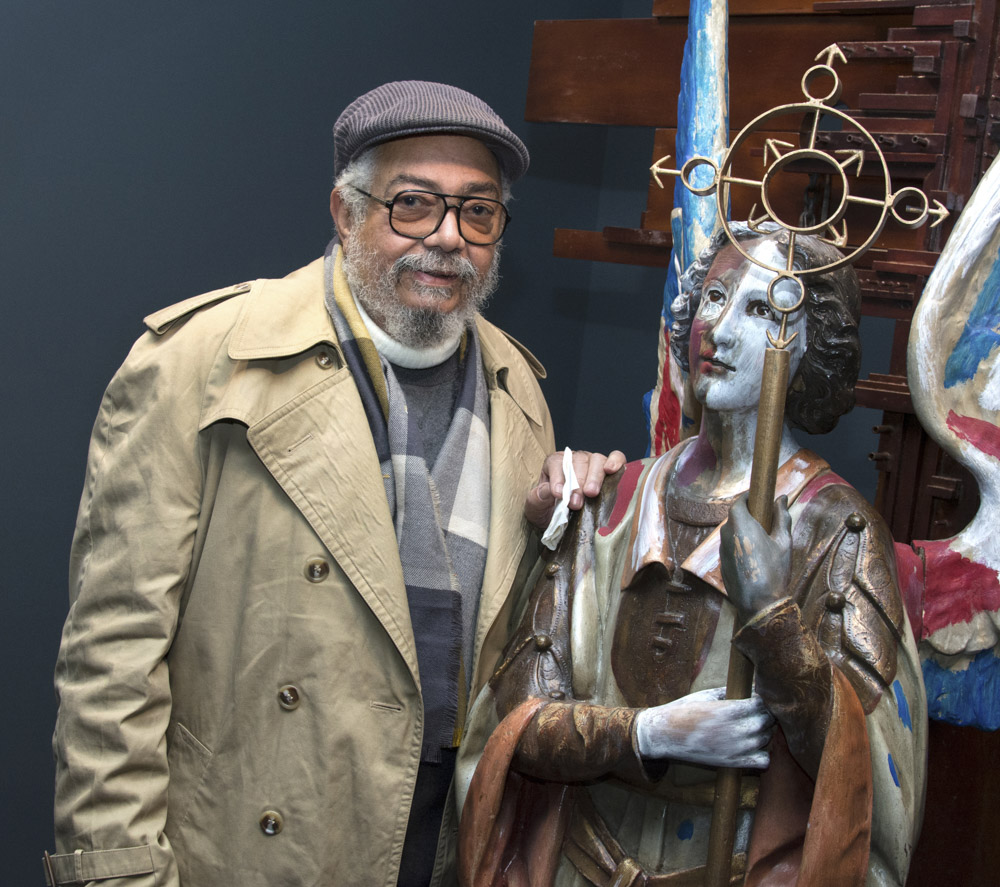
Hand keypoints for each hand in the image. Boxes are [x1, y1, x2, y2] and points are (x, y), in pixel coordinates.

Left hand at [524, 449, 626, 528]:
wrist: (564, 520)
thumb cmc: (549, 510)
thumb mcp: (536, 508)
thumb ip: (538, 498)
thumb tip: (548, 490)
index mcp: (554, 464)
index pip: (556, 464)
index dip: (558, 478)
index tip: (560, 495)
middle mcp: (574, 459)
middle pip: (578, 462)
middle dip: (576, 484)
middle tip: (575, 503)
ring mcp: (592, 462)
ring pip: (596, 460)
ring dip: (594, 477)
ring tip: (591, 493)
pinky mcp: (609, 469)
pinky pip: (616, 457)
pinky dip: (616, 461)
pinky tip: (611, 470)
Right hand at [635, 687, 773, 768]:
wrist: (666, 735)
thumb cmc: (684, 711)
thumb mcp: (706, 695)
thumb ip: (730, 692)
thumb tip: (749, 688)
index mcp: (730, 710)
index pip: (762, 704)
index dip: (760, 701)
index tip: (753, 700)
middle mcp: (736, 730)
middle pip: (767, 721)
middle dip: (764, 715)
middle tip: (753, 713)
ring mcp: (737, 749)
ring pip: (766, 739)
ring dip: (762, 732)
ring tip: (749, 728)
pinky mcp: (734, 763)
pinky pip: (764, 761)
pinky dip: (762, 754)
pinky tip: (751, 747)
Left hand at [720, 493, 791, 623]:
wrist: (759, 603)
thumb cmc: (774, 571)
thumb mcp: (784, 542)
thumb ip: (782, 517)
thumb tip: (781, 498)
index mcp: (741, 525)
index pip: (738, 503)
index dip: (746, 498)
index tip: (757, 497)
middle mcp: (727, 535)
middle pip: (733, 518)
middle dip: (746, 515)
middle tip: (763, 518)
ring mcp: (722, 550)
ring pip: (730, 533)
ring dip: (742, 531)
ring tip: (761, 538)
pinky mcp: (722, 563)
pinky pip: (729, 547)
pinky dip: (739, 545)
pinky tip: (754, 555)